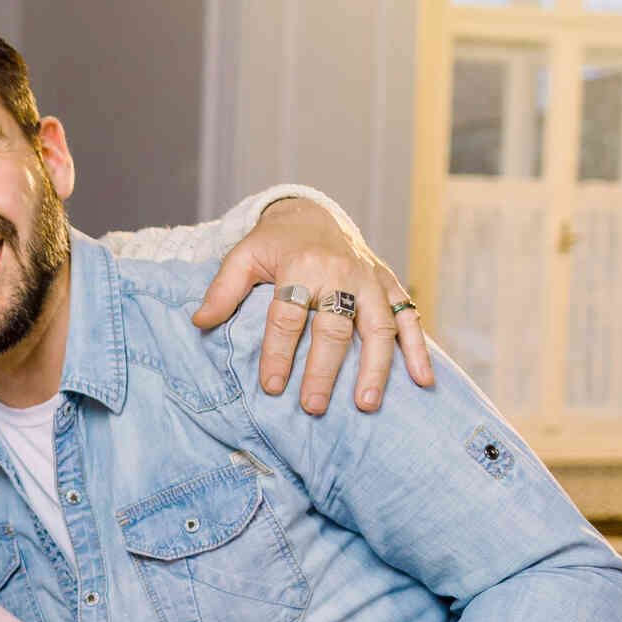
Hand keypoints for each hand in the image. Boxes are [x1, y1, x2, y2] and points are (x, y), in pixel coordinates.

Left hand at [192, 198, 432, 415]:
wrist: (312, 215)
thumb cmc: (273, 244)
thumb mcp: (242, 257)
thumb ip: (222, 290)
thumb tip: (199, 322)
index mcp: (302, 265)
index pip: (288, 315)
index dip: (278, 353)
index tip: (271, 388)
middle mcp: (341, 273)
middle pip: (334, 327)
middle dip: (323, 370)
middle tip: (313, 407)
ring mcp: (369, 281)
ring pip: (378, 327)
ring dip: (375, 368)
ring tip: (364, 405)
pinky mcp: (388, 285)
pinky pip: (409, 318)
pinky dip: (418, 349)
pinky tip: (422, 381)